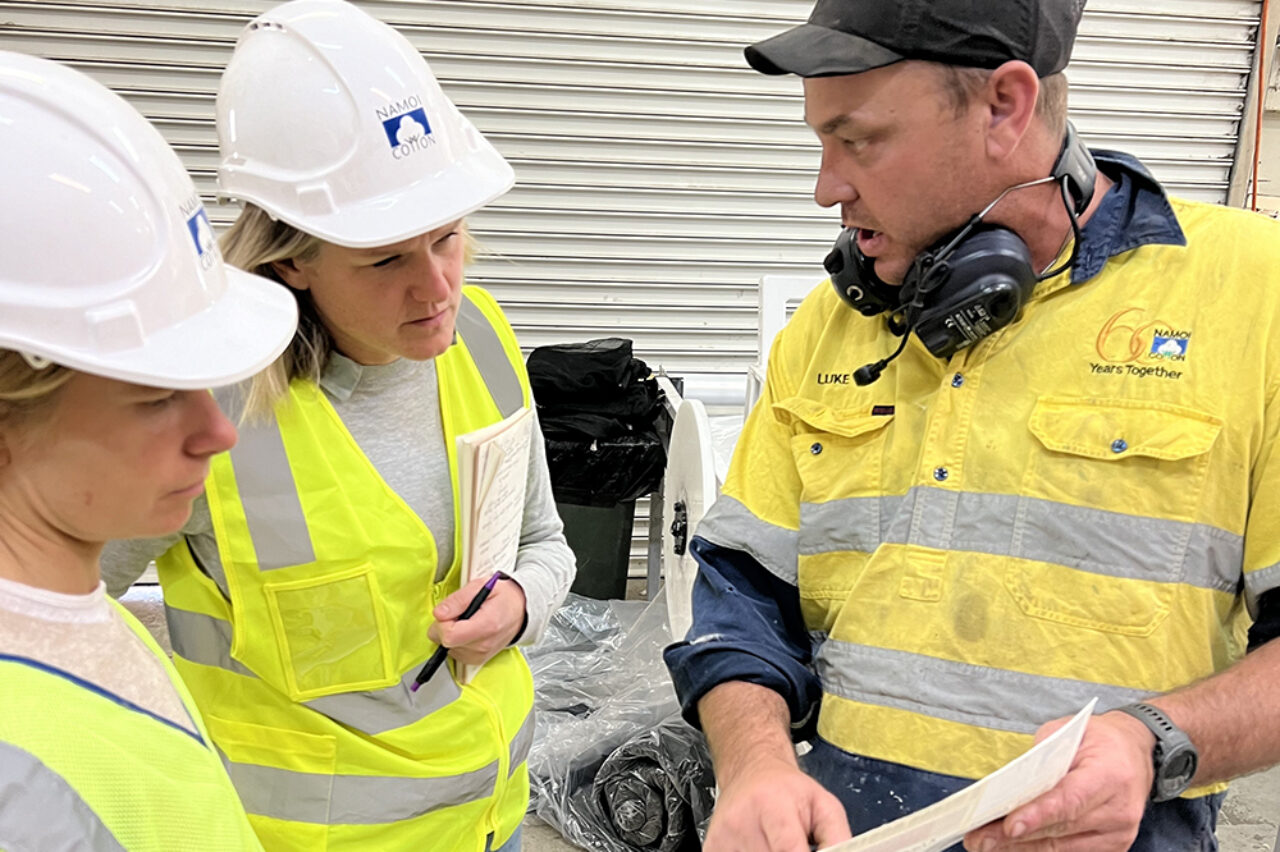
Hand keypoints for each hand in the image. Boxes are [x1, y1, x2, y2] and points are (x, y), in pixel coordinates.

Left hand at [427, 575, 526, 666]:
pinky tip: (468, 630)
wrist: (521, 610)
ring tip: (466, 621)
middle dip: (444, 626)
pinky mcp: (477, 660)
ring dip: (451, 634)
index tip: (449, 611)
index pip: (449, 635)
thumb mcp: (481, 586)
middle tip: (458, 614)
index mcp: (486, 626)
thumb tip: (439, 613)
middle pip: (445, 643)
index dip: (441, 622)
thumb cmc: (504, 597)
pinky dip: (457, 641)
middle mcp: (483, 645)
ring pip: (447, 648)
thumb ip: (458, 600)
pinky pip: (454, 653)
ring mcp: (480, 655)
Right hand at [703, 757, 850, 851]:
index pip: (788, 851)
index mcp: (773, 806)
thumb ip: (838, 838)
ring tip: (775, 844)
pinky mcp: (711, 848)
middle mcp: (742, 821)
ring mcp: (722, 839)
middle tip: (796, 845)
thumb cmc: (788, 790)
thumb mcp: (824, 805)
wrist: (750, 772)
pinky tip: (758, 847)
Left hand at [963, 711, 1155, 851]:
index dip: (1038, 815)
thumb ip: (1040, 758)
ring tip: (986, 844)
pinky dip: (1039, 850)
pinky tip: (1012, 848)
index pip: (1069, 801)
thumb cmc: (1098, 740)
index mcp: (1110, 775)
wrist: (1137, 753)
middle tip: (978, 837)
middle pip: (1060, 829)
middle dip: (1014, 836)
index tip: (1009, 825)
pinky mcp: (1113, 847)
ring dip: (1020, 848)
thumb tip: (1009, 786)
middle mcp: (1119, 810)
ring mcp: (1118, 834)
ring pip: (1061, 847)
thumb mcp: (1067, 731)